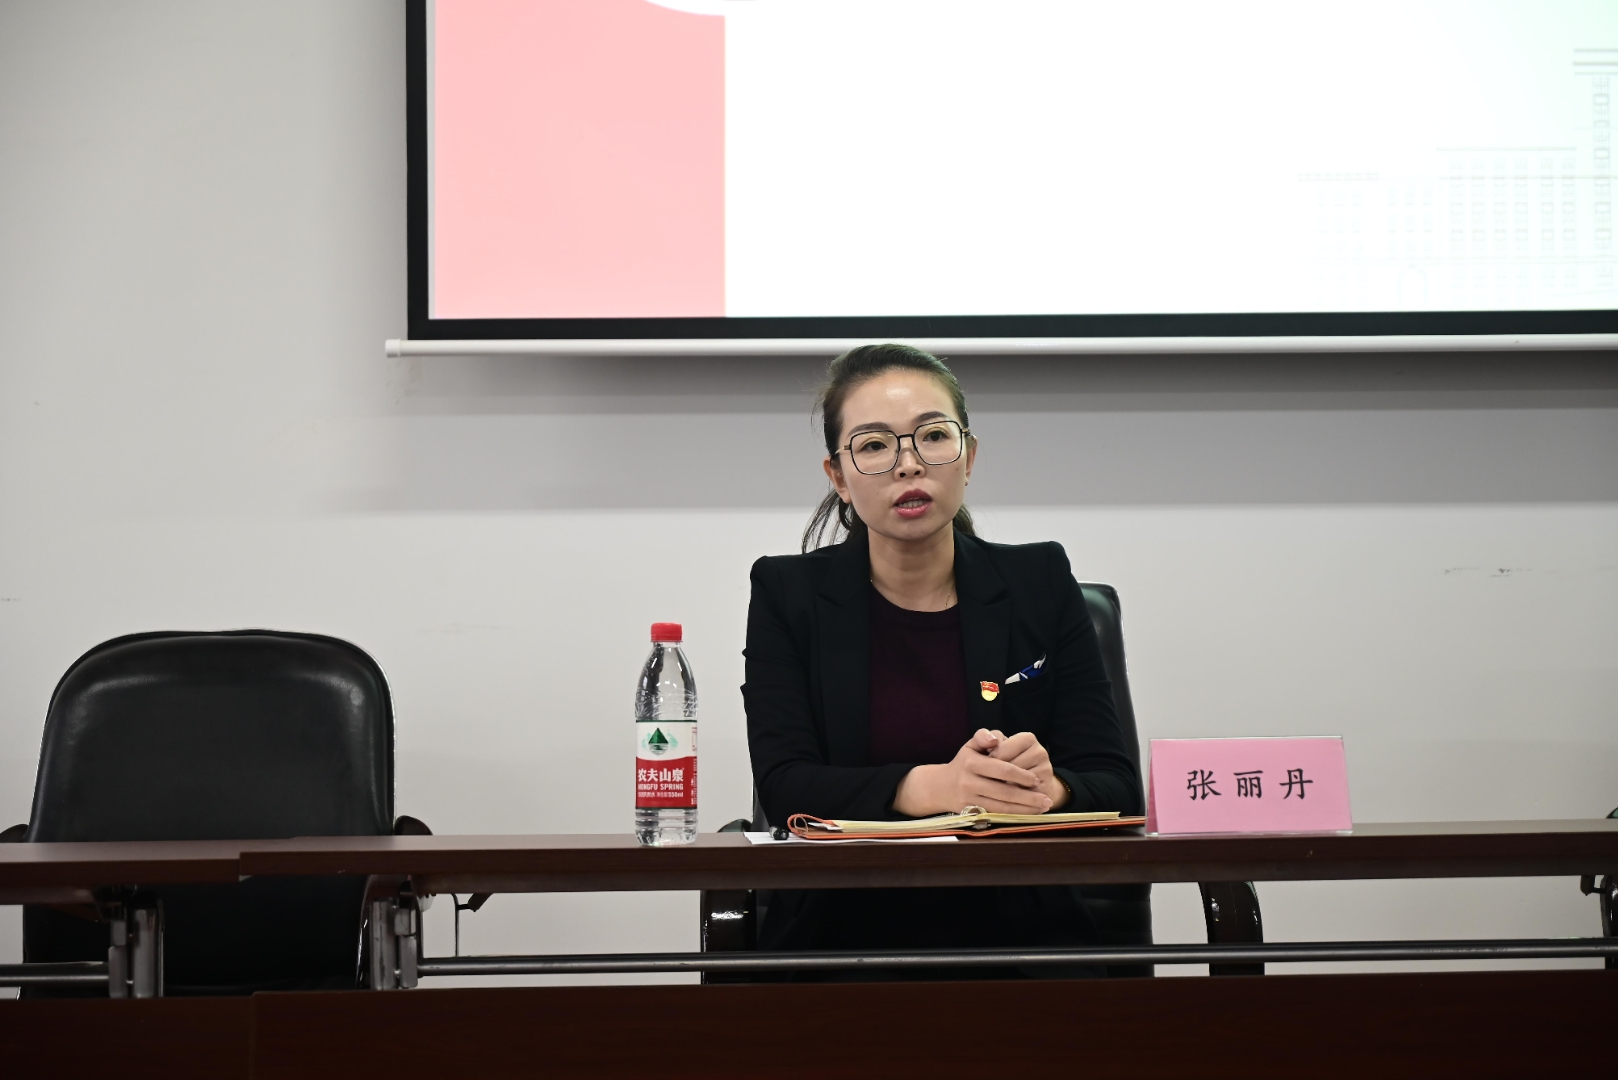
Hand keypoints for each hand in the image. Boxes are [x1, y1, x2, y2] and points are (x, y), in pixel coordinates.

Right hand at [892, 729, 1054, 816]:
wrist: (941, 787)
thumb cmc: (964, 763)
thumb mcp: (970, 745)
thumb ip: (984, 736)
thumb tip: (996, 739)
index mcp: (971, 762)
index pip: (1002, 769)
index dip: (1022, 775)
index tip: (1037, 779)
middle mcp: (969, 782)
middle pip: (1004, 791)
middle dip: (1028, 796)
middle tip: (1046, 799)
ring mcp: (969, 799)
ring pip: (1002, 806)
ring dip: (1025, 809)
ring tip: (1043, 808)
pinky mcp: (970, 812)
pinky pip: (996, 815)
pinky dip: (1014, 815)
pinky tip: (1028, 814)